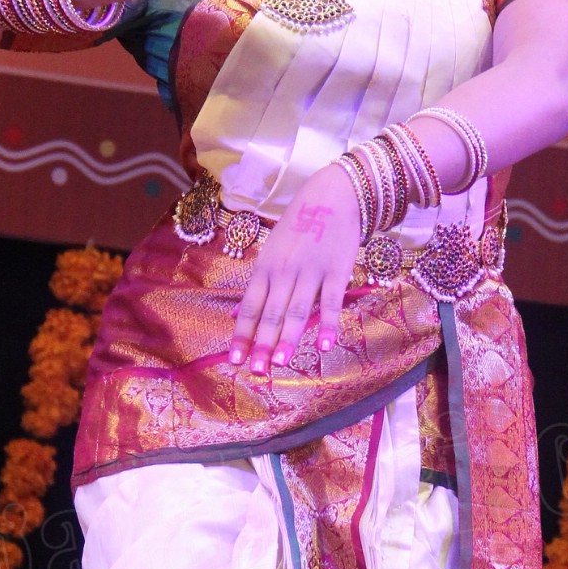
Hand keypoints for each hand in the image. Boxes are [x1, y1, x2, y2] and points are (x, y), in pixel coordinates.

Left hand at [228, 163, 361, 373]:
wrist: (332, 197)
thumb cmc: (298, 228)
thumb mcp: (271, 253)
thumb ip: (257, 287)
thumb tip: (232, 314)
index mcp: (265, 269)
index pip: (249, 307)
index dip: (241, 334)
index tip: (234, 360)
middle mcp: (284, 272)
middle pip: (271, 313)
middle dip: (261, 344)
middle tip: (255, 371)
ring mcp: (310, 272)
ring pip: (297, 310)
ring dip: (289, 338)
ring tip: (280, 363)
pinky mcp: (336, 272)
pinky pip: (331, 302)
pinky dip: (329, 324)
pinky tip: (327, 345)